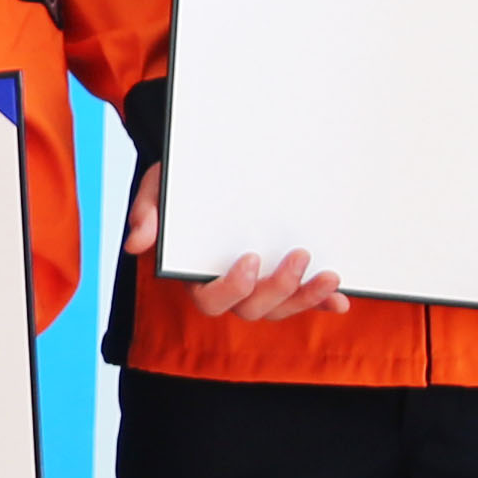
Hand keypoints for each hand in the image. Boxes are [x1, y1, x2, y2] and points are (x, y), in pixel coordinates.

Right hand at [123, 163, 350, 322]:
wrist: (207, 168)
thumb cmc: (181, 184)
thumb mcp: (159, 188)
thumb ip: (146, 212)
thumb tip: (136, 243)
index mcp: (195, 274)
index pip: (210, 299)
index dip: (232, 288)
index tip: (250, 259)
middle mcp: (228, 287)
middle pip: (252, 309)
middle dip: (279, 289)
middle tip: (300, 255)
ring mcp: (258, 286)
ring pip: (280, 308)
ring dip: (306, 298)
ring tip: (330, 276)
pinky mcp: (283, 277)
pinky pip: (304, 299)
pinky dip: (323, 302)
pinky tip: (341, 300)